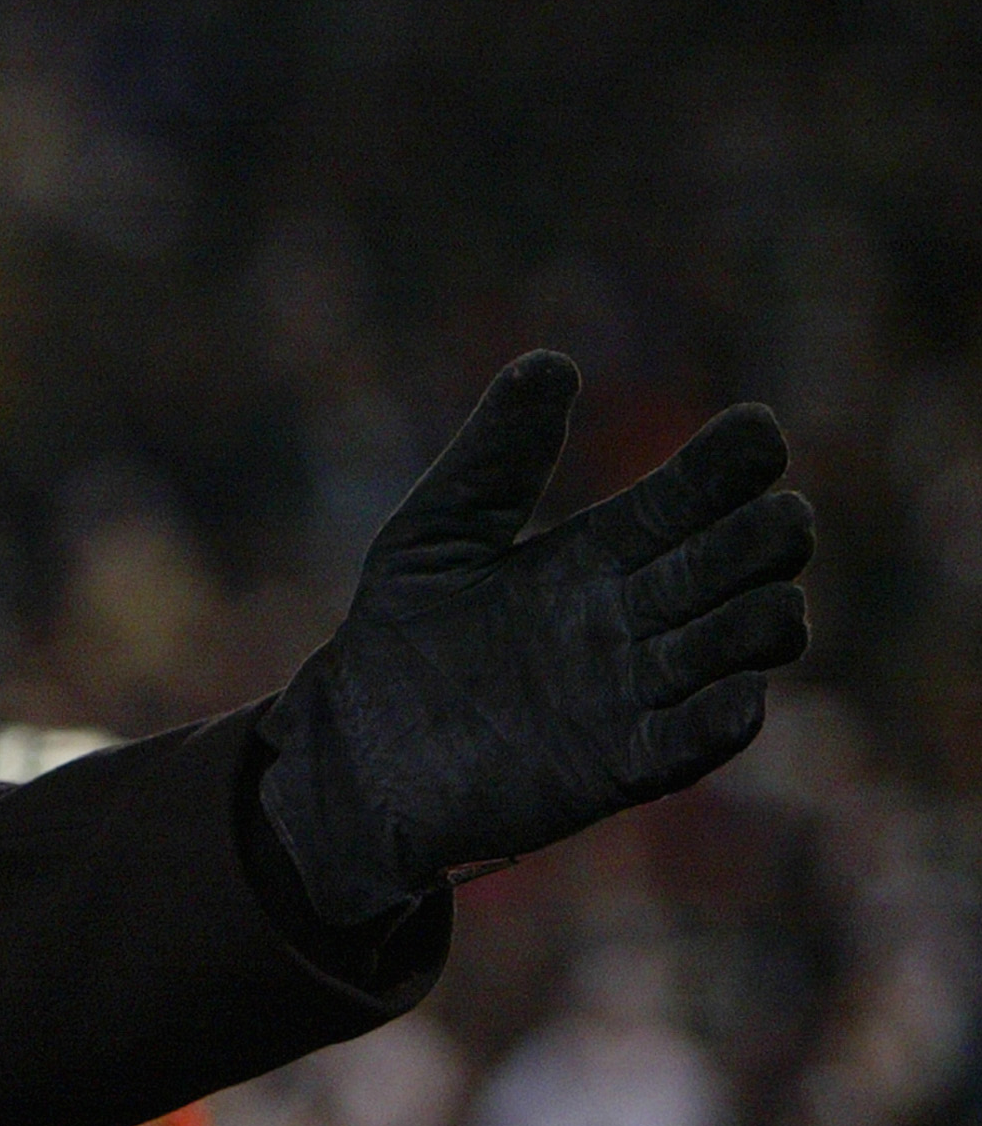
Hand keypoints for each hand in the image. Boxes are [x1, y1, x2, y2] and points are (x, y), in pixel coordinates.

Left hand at [258, 350, 813, 926]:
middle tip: (769, 518)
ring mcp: (637, 690)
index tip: (754, 433)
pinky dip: (727, 716)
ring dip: (763, 618)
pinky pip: (698, 739)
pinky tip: (736, 693)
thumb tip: (553, 361)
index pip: (695, 495)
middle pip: (744, 560)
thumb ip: (495, 457)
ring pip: (747, 640)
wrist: (355, 754)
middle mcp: (636, 616)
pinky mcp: (620, 764)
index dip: (732, 462)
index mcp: (602, 552)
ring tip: (757, 602)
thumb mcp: (436, 533)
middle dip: (769, 534)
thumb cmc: (396, 641)